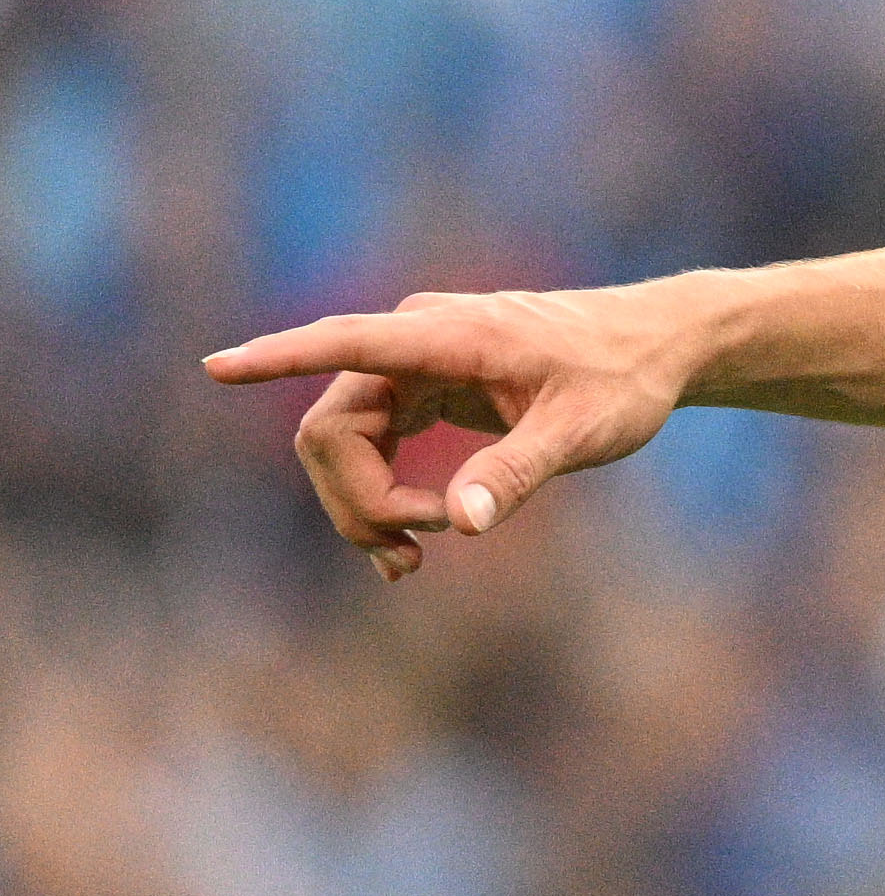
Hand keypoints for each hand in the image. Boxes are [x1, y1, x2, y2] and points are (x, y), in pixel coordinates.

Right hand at [204, 284, 706, 577]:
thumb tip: (459, 524)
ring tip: (415, 558)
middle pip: (332, 429)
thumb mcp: (585, 431)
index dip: (278, 358)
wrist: (657, 346)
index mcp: (450, 337)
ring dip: (364, 506)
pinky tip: (409, 543)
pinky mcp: (423, 387)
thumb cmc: (626, 378)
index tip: (216, 367)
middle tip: (414, 555)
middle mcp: (418, 341)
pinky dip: (379, 494)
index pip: (345, 343)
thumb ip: (520, 471)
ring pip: (343, 443)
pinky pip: (370, 444)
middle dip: (356, 500)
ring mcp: (415, 363)